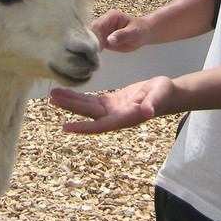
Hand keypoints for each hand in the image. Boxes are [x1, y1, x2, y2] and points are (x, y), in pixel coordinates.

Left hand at [50, 77, 173, 133]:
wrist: (167, 94)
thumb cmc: (164, 94)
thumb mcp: (160, 95)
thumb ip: (153, 103)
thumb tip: (148, 113)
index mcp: (124, 118)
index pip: (100, 125)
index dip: (83, 127)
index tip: (66, 128)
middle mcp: (115, 117)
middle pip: (89, 114)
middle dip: (71, 107)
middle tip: (53, 99)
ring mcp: (112, 110)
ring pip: (88, 107)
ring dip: (72, 101)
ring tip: (54, 94)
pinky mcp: (112, 102)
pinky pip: (92, 101)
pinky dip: (80, 97)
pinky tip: (68, 93)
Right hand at [91, 9, 150, 52]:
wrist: (143, 34)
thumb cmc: (140, 30)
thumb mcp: (134, 32)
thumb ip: (122, 35)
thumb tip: (110, 40)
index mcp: (112, 16)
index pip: (99, 25)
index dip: (96, 36)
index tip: (98, 48)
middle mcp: (105, 22)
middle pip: (92, 31)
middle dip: (92, 42)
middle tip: (93, 54)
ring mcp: (103, 31)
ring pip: (92, 38)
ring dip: (92, 46)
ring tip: (92, 56)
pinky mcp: (104, 39)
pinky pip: (96, 44)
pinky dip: (95, 50)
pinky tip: (95, 57)